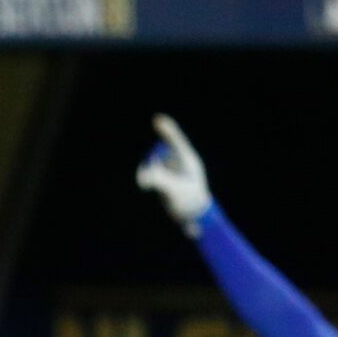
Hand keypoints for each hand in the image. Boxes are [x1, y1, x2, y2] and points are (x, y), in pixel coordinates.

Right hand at [137, 114, 212, 234]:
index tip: (157, 119)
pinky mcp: (165, 181)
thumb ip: (160, 181)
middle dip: (152, 160)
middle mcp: (180, 163)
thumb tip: (143, 175)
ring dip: (149, 172)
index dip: (167, 129)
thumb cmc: (190, 203)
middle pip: (161, 152)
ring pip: (154, 164)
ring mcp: (172, 171)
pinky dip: (147, 179)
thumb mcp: (176, 191)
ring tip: (148, 184)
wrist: (194, 217)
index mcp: (188, 160)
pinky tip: (147, 187)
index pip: (176, 140)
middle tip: (149, 177)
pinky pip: (152, 174)